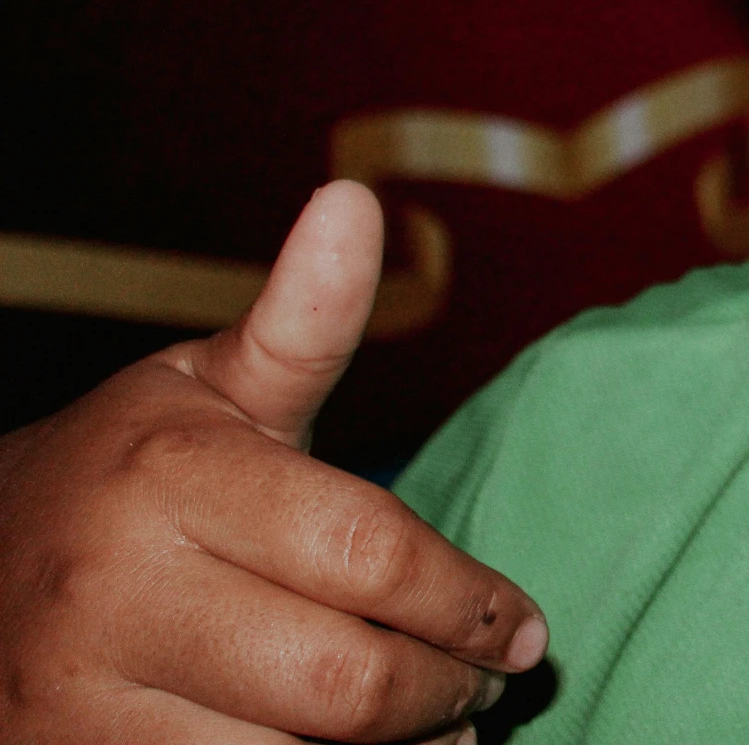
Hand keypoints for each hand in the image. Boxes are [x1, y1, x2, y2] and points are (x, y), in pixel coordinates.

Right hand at [0, 182, 545, 743]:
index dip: (471, 603)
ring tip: (432, 728)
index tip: (526, 628)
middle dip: (442, 694)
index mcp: (169, 479)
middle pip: (344, 684)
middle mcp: (115, 597)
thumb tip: (352, 200)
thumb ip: (302, 320)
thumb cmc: (132, 472)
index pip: (370, 556)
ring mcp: (78, 710)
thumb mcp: (211, 389)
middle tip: (483, 686)